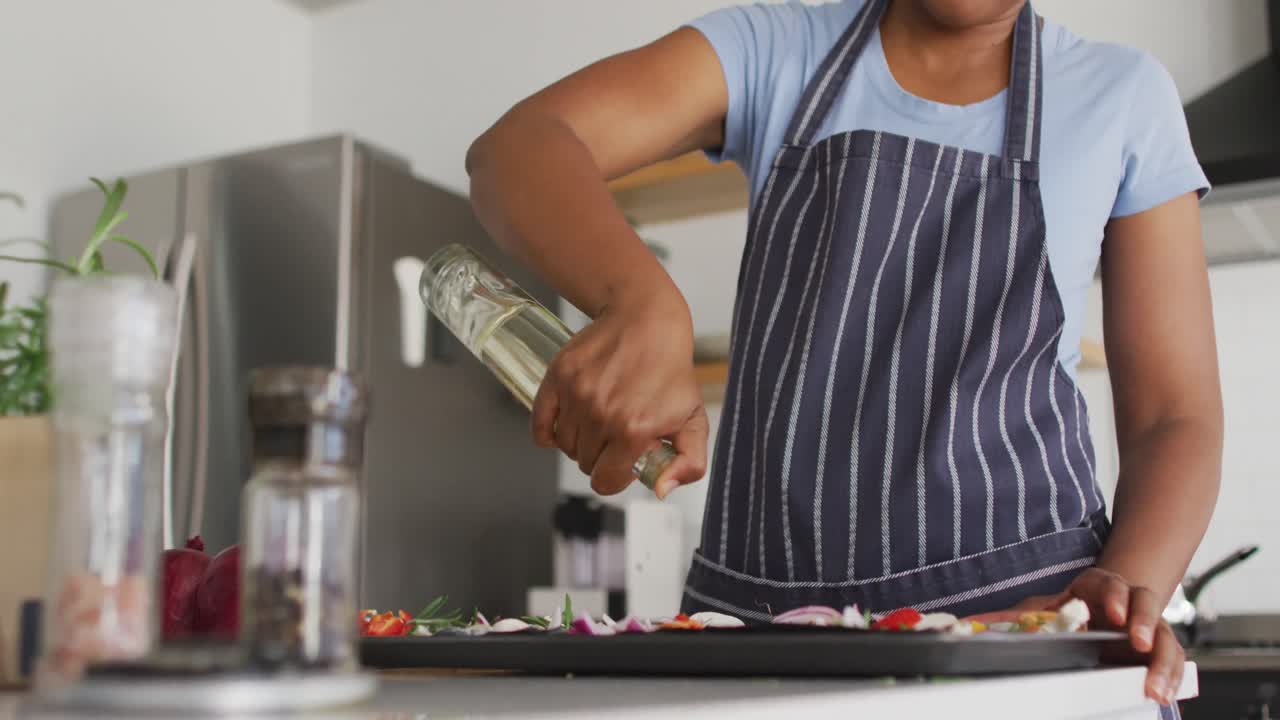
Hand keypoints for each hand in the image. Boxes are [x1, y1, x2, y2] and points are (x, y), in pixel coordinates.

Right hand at [532, 290, 707, 497]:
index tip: (625, 461)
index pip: (605, 481)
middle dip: (602, 456)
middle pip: (585, 463)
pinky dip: (549, 431)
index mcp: (633, 431)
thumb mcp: (694, 419)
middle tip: (617, 434)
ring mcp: (576, 395)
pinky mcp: (558, 377)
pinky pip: (540, 425)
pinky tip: (569, 422)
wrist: (646, 320)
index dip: (616, 476)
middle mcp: (601, 415)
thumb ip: (690, 463)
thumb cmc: (670, 370)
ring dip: (580, 441)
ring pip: (565, 445)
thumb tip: (660, 489)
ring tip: (601, 420)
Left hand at [1017, 567, 1183, 704]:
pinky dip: (1172, 677)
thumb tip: (1001, 622)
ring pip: (1165, 636)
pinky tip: (1165, 694)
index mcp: (1101, 586)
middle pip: (1146, 604)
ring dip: (1163, 662)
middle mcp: (1131, 601)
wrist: (1093, 616)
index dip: (1115, 597)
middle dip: (1145, 623)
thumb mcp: (1047, 609)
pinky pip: (1173, 659)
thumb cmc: (1069, 610)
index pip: (1111, 584)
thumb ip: (1031, 614)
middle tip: (1140, 644)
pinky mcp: (1158, 648)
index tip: (1114, 615)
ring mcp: (1149, 624)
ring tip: (1155, 687)